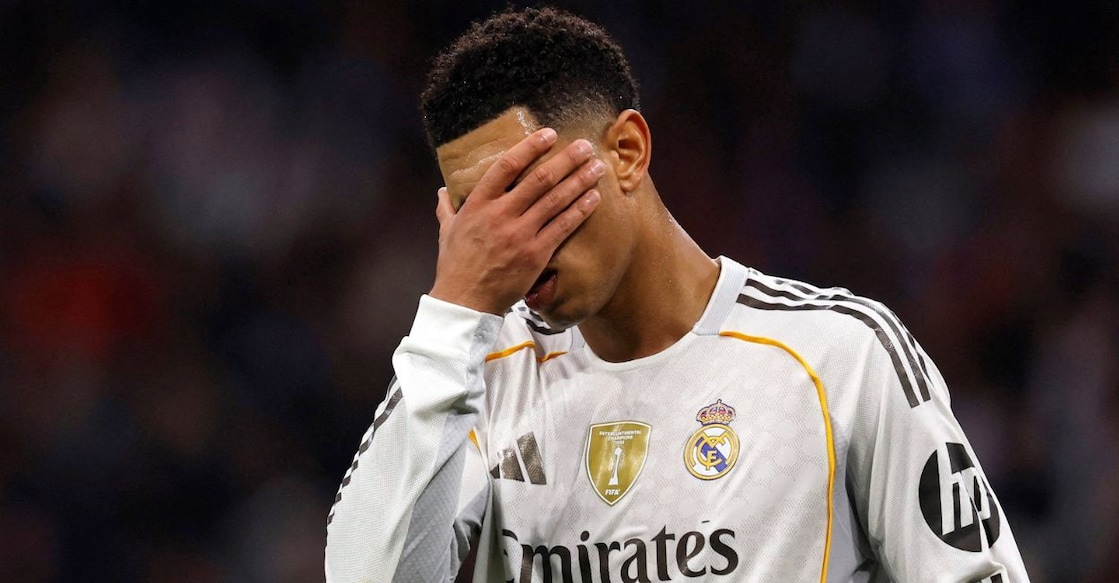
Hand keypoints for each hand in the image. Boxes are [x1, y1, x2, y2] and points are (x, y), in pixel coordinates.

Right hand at [429, 128, 603, 314]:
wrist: (465, 301)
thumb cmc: (455, 265)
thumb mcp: (446, 231)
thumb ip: (447, 208)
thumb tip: (442, 191)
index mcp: (478, 204)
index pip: (506, 166)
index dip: (530, 147)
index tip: (549, 134)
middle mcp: (501, 214)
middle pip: (540, 179)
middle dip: (567, 160)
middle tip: (585, 146)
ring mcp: (520, 234)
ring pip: (556, 200)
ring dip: (580, 181)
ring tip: (597, 167)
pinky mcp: (536, 253)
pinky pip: (563, 226)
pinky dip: (580, 210)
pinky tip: (594, 197)